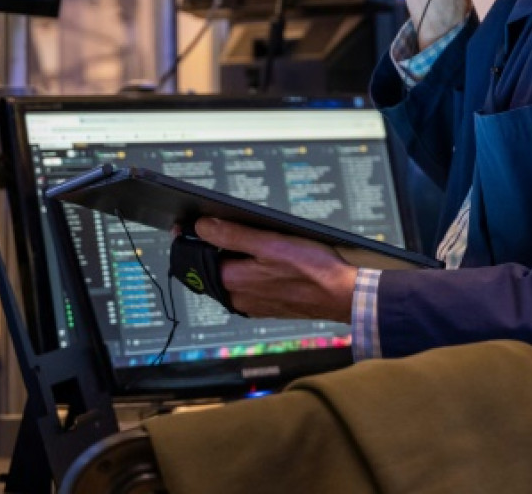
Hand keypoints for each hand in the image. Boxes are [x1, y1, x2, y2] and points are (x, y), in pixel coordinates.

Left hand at [193, 218, 357, 322]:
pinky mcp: (269, 306)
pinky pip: (251, 287)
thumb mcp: (271, 243)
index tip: (188, 225)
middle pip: (214, 269)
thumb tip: (203, 226)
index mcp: (233, 281)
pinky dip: (253, 273)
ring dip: (236, 261)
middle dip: (216, 249)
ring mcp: (254, 304)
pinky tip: (270, 262)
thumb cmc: (313, 269)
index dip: (193, 239)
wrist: (342, 296)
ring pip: (233, 278)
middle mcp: (239, 297)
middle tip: (225, 227)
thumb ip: (233, 235)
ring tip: (254, 242)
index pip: (198, 259)